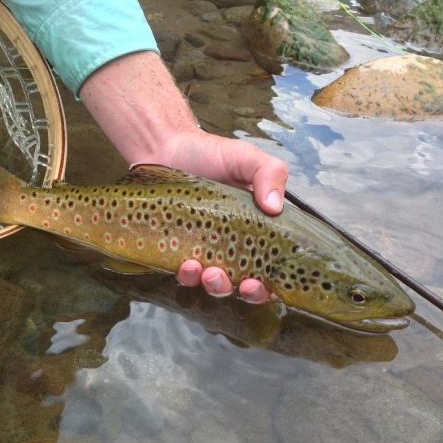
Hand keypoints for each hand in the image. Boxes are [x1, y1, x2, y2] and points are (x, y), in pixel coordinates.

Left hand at [164, 128, 286, 302]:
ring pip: (216, 285)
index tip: (264, 282)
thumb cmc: (209, 154)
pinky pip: (186, 275)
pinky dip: (188, 276)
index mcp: (258, 230)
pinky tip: (186, 264)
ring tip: (209, 272)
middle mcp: (234, 246)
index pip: (272, 266)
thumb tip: (276, 208)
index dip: (272, 283)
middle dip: (247, 293)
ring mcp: (206, 251)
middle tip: (242, 284)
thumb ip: (270, 174)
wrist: (166, 148)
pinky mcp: (179, 251)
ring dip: (216, 286)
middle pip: (247, 285)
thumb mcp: (246, 158)